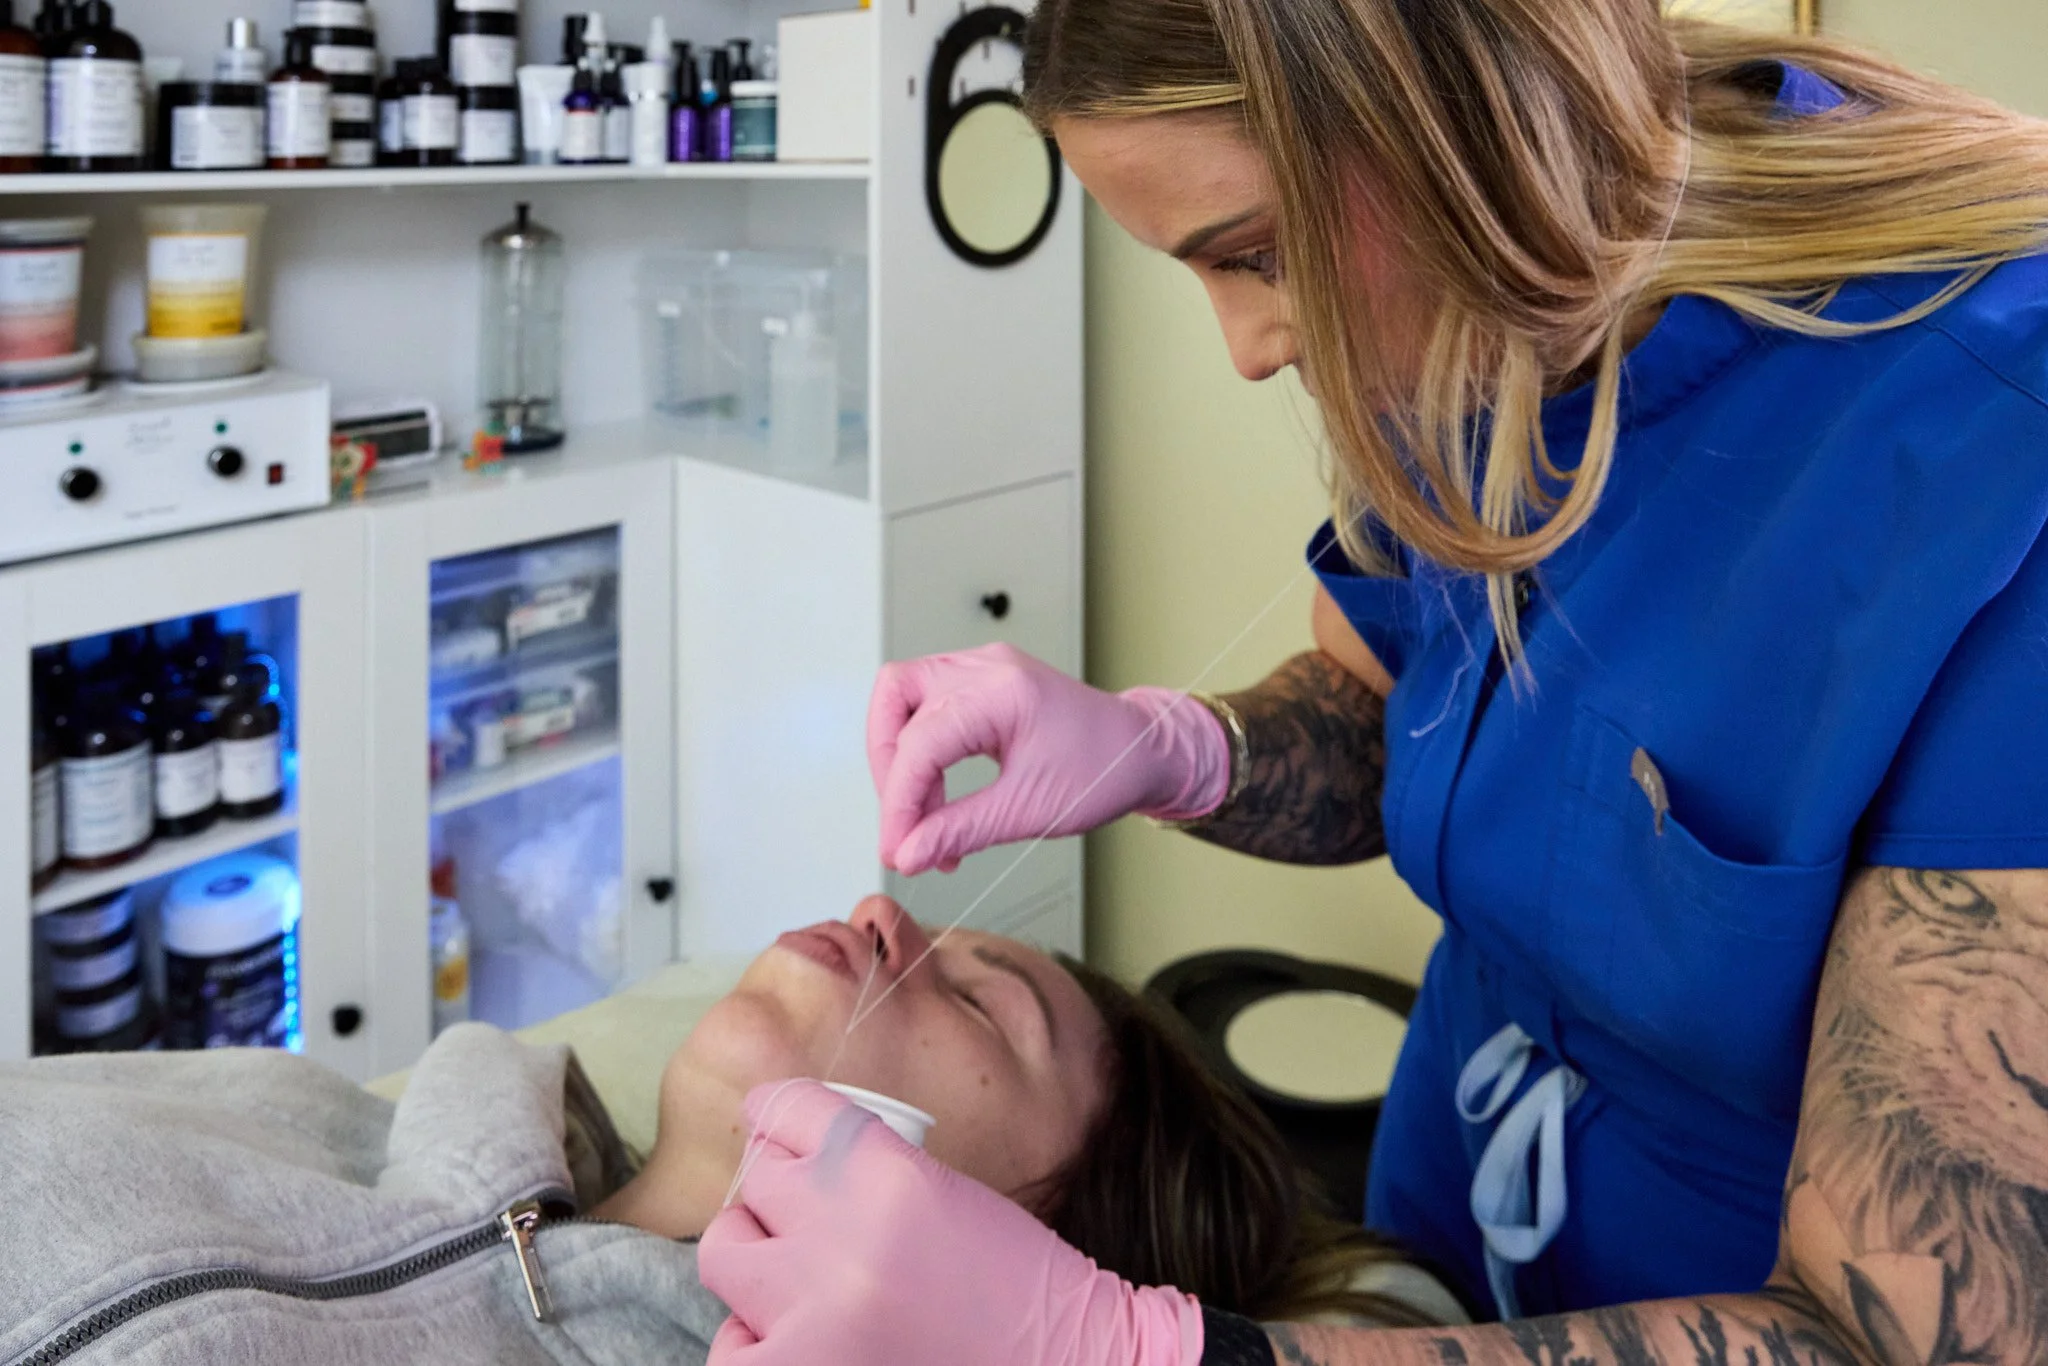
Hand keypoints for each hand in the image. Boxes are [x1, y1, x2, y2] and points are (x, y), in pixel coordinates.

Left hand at [700, 1080, 1200, 1365]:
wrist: (1070, 1364)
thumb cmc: (1016, 1287)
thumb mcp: (946, 1193)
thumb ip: (865, 1169)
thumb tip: (777, 1157)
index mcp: (890, 1175)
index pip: (788, 1109)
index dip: (777, 1115)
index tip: (770, 1122)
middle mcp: (843, 1240)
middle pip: (756, 1179)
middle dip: (782, 1194)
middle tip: (812, 1217)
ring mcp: (813, 1319)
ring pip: (725, 1252)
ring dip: (760, 1260)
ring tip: (802, 1279)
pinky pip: (731, 1346)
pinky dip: (758, 1340)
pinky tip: (803, 1339)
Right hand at [866, 644, 1229, 873]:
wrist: (1140, 751)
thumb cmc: (1103, 769)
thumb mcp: (1029, 810)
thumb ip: (960, 830)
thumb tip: (907, 852)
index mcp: (1002, 691)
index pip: (919, 742)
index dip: (899, 802)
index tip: (897, 849)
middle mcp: (985, 667)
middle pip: (895, 700)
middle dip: (890, 770)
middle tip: (906, 827)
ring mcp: (982, 668)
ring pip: (902, 698)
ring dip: (901, 761)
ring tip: (926, 821)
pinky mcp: (981, 683)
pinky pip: (927, 707)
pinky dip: (922, 752)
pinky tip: (938, 798)